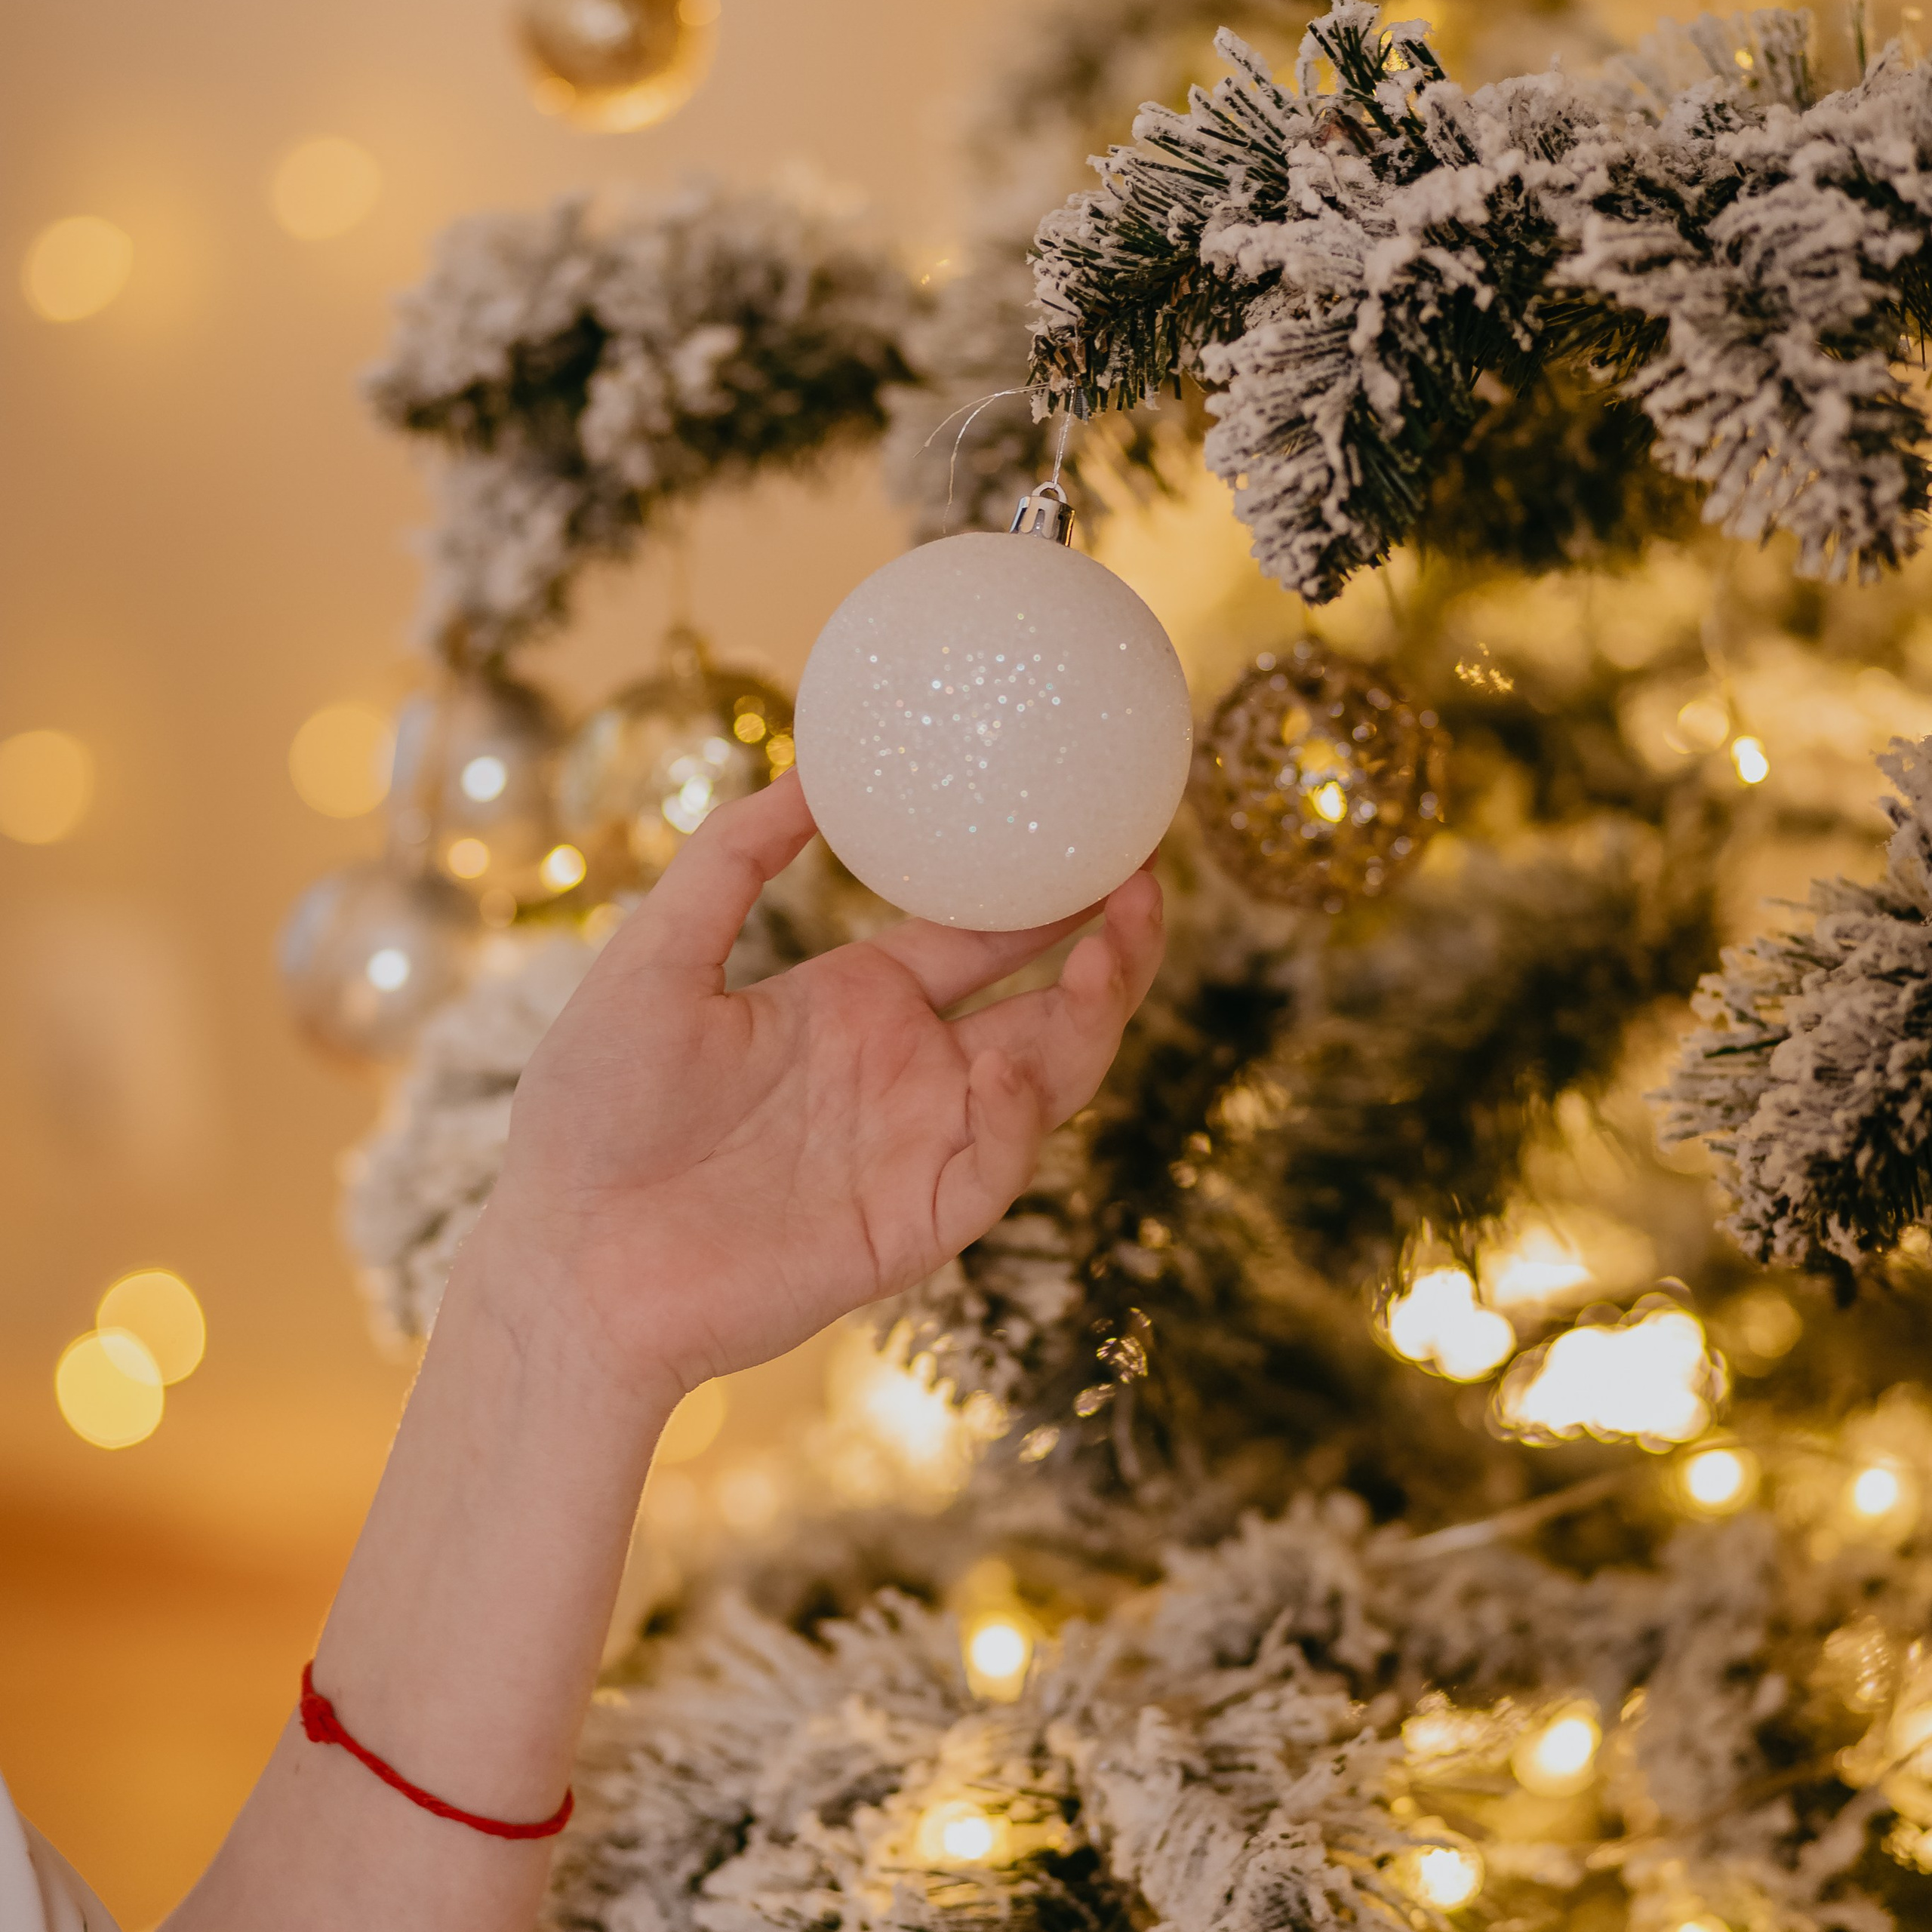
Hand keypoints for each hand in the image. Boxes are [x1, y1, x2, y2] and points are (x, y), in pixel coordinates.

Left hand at [476, 772, 1163, 1400]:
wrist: (569, 1260)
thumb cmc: (593, 1116)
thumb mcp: (656, 958)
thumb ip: (730, 860)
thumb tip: (807, 770)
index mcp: (853, 1005)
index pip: (976, 938)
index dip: (1041, 893)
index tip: (1096, 832)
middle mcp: (903, 1071)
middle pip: (1041, 1003)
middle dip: (1108, 942)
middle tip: (1147, 871)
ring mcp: (918, 1146)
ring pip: (1049, 1074)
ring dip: (1098, 1010)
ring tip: (1123, 938)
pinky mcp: (916, 1220)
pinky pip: (998, 1160)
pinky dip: (1025, 1112)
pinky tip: (1021, 1061)